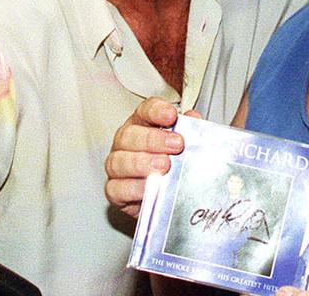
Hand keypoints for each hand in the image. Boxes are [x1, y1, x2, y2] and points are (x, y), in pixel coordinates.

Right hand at [105, 98, 198, 217]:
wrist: (165, 198)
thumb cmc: (173, 166)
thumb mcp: (185, 146)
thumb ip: (189, 130)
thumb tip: (193, 118)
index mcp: (143, 125)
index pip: (145, 111)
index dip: (157, 111)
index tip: (172, 115)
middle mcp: (126, 143)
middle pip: (130, 134)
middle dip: (153, 139)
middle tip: (176, 145)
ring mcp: (117, 166)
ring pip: (119, 160)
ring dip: (143, 163)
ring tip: (164, 166)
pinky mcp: (115, 191)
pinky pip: (117, 188)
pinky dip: (134, 188)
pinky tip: (150, 187)